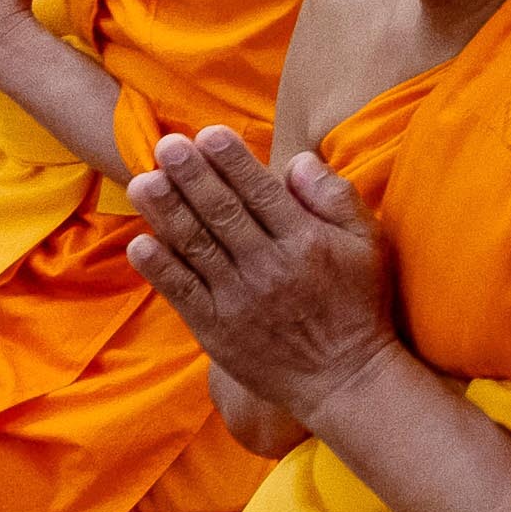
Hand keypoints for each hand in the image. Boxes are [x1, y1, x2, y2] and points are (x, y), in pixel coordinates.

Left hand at [128, 131, 402, 428]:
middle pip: (222, 214)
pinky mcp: (217, 329)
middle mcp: (268, 267)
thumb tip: (298, 161)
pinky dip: (160, 268)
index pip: (261, 193)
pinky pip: (183, 293)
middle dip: (192, 177)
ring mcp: (239, 300)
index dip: (232, 162)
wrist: (343, 378)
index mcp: (305, 242)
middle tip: (166, 145)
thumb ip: (335, 197)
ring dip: (166, 213)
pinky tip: (142, 242)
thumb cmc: (359, 304)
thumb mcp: (369, 243)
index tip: (208, 134)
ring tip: (143, 182)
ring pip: (196, 247)